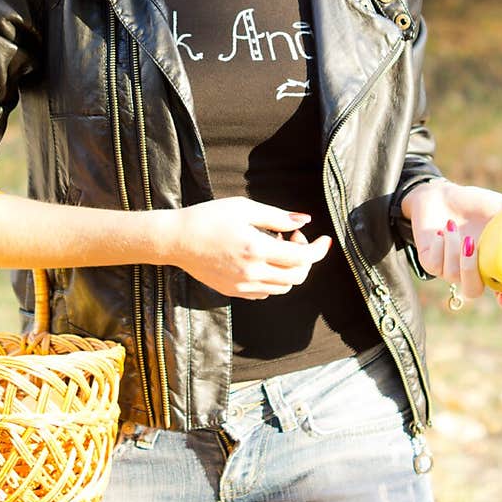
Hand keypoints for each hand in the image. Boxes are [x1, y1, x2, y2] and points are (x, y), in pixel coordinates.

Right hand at [169, 197, 332, 299]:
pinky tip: (263, 261)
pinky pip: (265, 292)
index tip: (324, 239)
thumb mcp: (244, 208)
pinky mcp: (234, 292)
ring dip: (290, 269)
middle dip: (305, 258)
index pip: (302, 258)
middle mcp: (252, 272)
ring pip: (283, 287)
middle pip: (297, 276)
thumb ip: (277, 216)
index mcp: (257, 249)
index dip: (318, 249)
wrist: (176, 240)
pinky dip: (273, 279)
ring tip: (276, 247)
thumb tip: (304, 220)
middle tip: (294, 238)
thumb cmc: (208, 218)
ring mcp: (243, 286)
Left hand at [401, 180, 501, 309]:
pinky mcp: (431, 263)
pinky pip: (435, 263)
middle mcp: (471, 272)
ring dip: (455, 252)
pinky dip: (441, 245)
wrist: (441, 194)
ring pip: (453, 275)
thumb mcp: (501, 206)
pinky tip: (443, 230)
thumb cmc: (476, 203)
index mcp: (492, 266)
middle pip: (473, 291)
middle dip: (473, 275)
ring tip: (455, 228)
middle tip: (475, 252)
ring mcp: (449, 270)